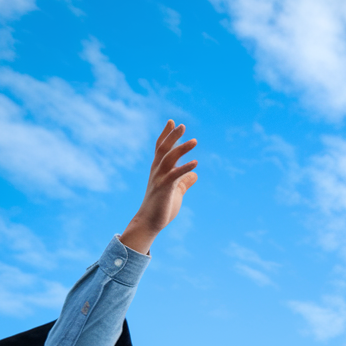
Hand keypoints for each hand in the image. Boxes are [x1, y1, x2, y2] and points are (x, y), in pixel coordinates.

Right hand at [121, 120, 199, 253]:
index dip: (166, 135)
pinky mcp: (163, 188)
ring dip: (182, 149)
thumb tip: (195, 175)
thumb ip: (184, 182)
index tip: (173, 122)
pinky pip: (174, 175)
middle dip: (172, 136)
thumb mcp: (176, 192)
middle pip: (163, 149)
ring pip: (169, 159)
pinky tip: (196, 163)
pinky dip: (185, 168)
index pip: (161, 148)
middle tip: (181, 125)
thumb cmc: (161, 208)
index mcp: (158, 170)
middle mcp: (156, 171)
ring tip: (194, 141)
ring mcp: (159, 179)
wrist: (150, 223)